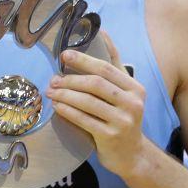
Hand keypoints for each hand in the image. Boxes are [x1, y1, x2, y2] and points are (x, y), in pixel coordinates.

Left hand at [47, 33, 147, 177]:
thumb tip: (102, 32)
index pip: (106, 68)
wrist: (131, 154)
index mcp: (135, 88)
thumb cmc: (122, 118)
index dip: (84, 60)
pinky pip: (84, 120)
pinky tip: (57, 107)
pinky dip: (68, 111)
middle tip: (53, 79)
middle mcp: (133, 103)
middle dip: (71, 79)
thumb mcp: (124, 91)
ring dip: (66, 95)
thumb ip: (114, 65)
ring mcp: (123, 121)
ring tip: (51, 91)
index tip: (64, 55)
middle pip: (96, 84)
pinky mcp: (110, 136)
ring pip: (88, 102)